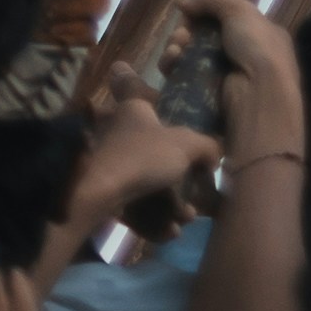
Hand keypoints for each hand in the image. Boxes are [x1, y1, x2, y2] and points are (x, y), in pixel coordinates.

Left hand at [59, 86, 217, 244]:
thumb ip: (206, 147)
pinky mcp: (99, 194)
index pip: (131, 87)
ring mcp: (106, 164)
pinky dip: (151, 221)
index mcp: (133, 110)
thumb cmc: (143, 156)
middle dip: (175, 175)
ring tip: (183, 219)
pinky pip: (132, 206)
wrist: (95, 195)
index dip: (130, 80)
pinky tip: (169, 232)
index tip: (130, 78)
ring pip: (142, 181)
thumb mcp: (186, 145)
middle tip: (192, 192)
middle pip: (148, 145)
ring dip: (168, 204)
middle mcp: (116, 133)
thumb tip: (214, 156)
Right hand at [180, 0, 304, 173]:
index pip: (223, 20)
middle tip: (180, 36)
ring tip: (174, 50)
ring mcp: (222, 78)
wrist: (259, 95)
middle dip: (185, 33)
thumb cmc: (256, 47)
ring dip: (176, 49)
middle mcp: (240, 55)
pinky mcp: (205, 98)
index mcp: (256, 33)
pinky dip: (173, 68)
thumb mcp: (240, 11)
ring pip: (189, 58)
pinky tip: (170, 62)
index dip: (202, 14)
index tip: (186, 12)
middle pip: (202, 38)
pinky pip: (183, 79)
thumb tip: (183, 2)